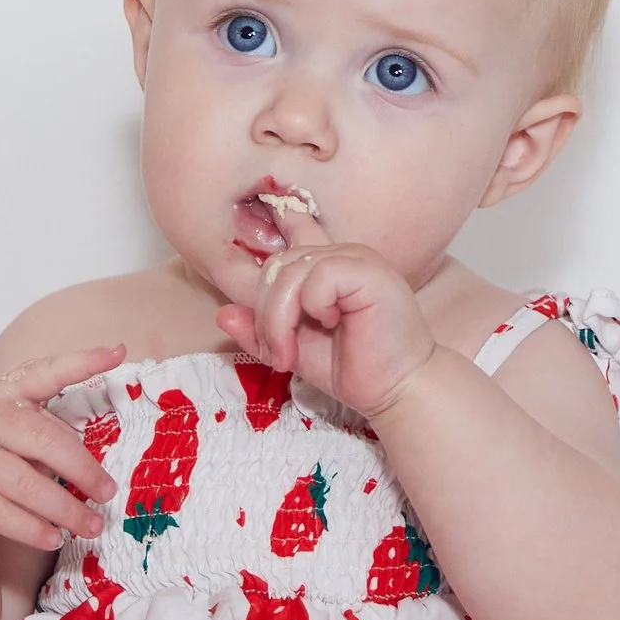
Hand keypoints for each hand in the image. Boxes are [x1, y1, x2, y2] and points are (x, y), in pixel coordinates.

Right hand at [0, 345, 124, 550]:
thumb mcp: (8, 428)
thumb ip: (44, 432)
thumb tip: (94, 467)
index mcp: (0, 391)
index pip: (45, 372)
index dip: (82, 362)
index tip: (117, 353)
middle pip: (43, 440)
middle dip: (83, 469)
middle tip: (108, 492)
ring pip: (26, 484)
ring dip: (65, 509)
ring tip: (92, 525)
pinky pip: (2, 514)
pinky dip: (33, 529)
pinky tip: (54, 538)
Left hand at [216, 209, 438, 417]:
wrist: (397, 390)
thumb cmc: (354, 369)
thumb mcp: (293, 350)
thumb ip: (260, 330)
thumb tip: (222, 313)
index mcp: (325, 266)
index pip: (287, 234)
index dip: (265, 235)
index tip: (248, 229)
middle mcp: (340, 254)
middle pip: (276, 265)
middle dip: (264, 315)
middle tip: (277, 354)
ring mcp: (355, 258)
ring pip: (290, 271)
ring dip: (279, 320)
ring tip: (290, 354)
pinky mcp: (367, 270)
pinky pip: (317, 277)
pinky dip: (312, 307)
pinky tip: (331, 325)